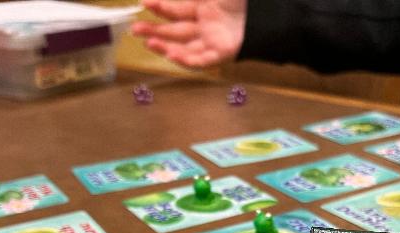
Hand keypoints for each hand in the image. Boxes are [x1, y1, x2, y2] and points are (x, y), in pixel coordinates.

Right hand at [131, 0, 246, 67]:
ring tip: (148, 43)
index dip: (159, 7)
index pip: (175, 9)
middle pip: (175, 30)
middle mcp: (205, 25)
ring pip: (183, 47)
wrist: (264, 12)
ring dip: (165, 46)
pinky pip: (200, 60)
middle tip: (135, 29)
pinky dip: (185, 59)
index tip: (143, 3)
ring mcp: (213, 40)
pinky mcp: (222, 53)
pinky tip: (171, 55)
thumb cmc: (240, 0)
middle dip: (154, 30)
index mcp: (204, 7)